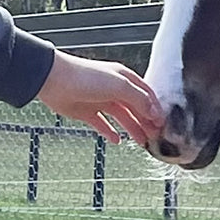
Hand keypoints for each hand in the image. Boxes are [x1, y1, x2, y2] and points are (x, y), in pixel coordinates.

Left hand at [36, 51, 163, 146]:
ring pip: (122, 118)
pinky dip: (110, 132)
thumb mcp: (119, 86)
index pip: (146, 95)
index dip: (156, 109)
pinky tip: (117, 141)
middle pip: (136, 108)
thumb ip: (139, 99)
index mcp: (124, 79)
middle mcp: (114, 89)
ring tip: (142, 142)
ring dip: (133, 129)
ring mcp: (100, 101)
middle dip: (147, 122)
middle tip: (156, 138)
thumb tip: (155, 113)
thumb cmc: (86, 77)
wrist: (54, 80)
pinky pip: (102, 124)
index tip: (164, 125)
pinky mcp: (87, 112)